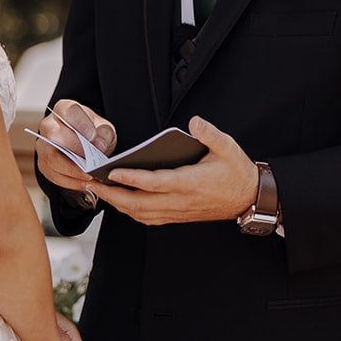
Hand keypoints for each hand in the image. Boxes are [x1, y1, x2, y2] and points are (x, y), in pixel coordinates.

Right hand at [35, 100, 116, 203]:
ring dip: (72, 170)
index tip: (92, 137)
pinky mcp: (43, 163)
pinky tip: (84, 183)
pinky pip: (52, 174)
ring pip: (51, 158)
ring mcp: (43, 145)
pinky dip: (69, 182)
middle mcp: (49, 125)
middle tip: (91, 161)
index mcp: (64, 109)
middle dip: (74, 150)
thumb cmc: (93, 134)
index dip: (80, 124)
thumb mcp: (104, 129)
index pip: (68, 111)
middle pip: (55, 136)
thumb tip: (98, 145)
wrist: (86, 146)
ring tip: (90, 177)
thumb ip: (104, 134)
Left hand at [91, 115, 256, 225]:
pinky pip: (149, 218)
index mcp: (190, 183)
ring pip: (141, 214)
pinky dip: (131, 211)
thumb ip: (210, 134)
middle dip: (112, 194)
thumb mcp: (228, 147)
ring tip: (100, 191)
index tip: (112, 172)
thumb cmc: (236, 172)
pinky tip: (121, 201)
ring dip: (118, 204)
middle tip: (92, 183)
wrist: (249, 198)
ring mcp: (178, 211)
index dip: (131, 178)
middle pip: (139, 203)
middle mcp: (180, 200)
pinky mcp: (178, 215)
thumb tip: (194, 122)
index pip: (154, 183)